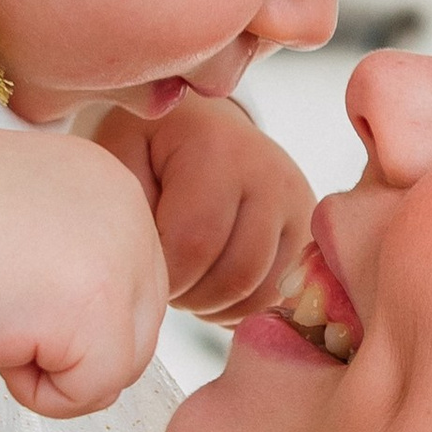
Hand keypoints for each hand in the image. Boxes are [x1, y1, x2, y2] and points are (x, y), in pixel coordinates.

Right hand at [0, 90, 165, 418]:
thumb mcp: (19, 222)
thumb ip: (65, 258)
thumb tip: (75, 322)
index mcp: (109, 189)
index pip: (126, 290)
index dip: (64, 316)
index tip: (6, 289)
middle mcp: (130, 217)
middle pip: (133, 332)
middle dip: (69, 348)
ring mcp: (121, 265)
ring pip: (117, 368)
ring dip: (51, 367)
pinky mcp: (98, 314)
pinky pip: (87, 394)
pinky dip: (35, 391)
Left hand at [93, 93, 315, 323]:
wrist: (204, 125)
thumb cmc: (153, 147)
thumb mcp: (122, 156)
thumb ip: (129, 207)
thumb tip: (150, 266)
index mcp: (217, 149)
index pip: (193, 246)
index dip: (164, 278)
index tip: (146, 270)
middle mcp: (270, 173)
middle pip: (235, 276)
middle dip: (191, 298)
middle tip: (167, 285)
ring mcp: (299, 203)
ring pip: (261, 293)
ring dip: (216, 306)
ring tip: (190, 284)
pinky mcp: (309, 231)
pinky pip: (280, 295)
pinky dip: (242, 306)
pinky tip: (216, 288)